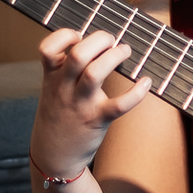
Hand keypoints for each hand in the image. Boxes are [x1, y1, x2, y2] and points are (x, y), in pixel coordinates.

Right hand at [29, 28, 151, 179]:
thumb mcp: (52, 89)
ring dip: (114, 57)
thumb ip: (65, 67)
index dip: (64, 36)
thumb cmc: (59, 115)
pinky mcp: (98, 120)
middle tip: (112, 41)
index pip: (47, 48)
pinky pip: (120, 104)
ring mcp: (81, 104)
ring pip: (95, 73)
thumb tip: (94, 42)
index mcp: (51, 77)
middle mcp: (64, 88)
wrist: (53, 156)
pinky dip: (137, 92)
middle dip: (99, 40)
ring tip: (125, 51)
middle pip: (78, 55)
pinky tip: (146, 82)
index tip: (79, 36)